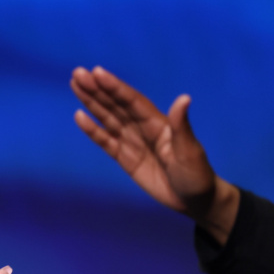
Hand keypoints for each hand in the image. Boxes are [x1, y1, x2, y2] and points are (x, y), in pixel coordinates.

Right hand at [71, 66, 238, 243]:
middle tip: (77, 73)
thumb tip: (184, 98)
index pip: (132, 101)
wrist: (194, 200)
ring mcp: (132, 142)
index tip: (97, 73)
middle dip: (97, 89)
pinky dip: (92, 129)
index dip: (114, 87)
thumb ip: (181, 126)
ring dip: (91, 102)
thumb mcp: (190, 151)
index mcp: (158, 123)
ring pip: (107, 118)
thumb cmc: (197, 174)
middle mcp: (142, 128)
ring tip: (75, 85)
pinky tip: (80, 116)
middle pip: (115, 105)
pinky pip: (105, 141)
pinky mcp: (124, 158)